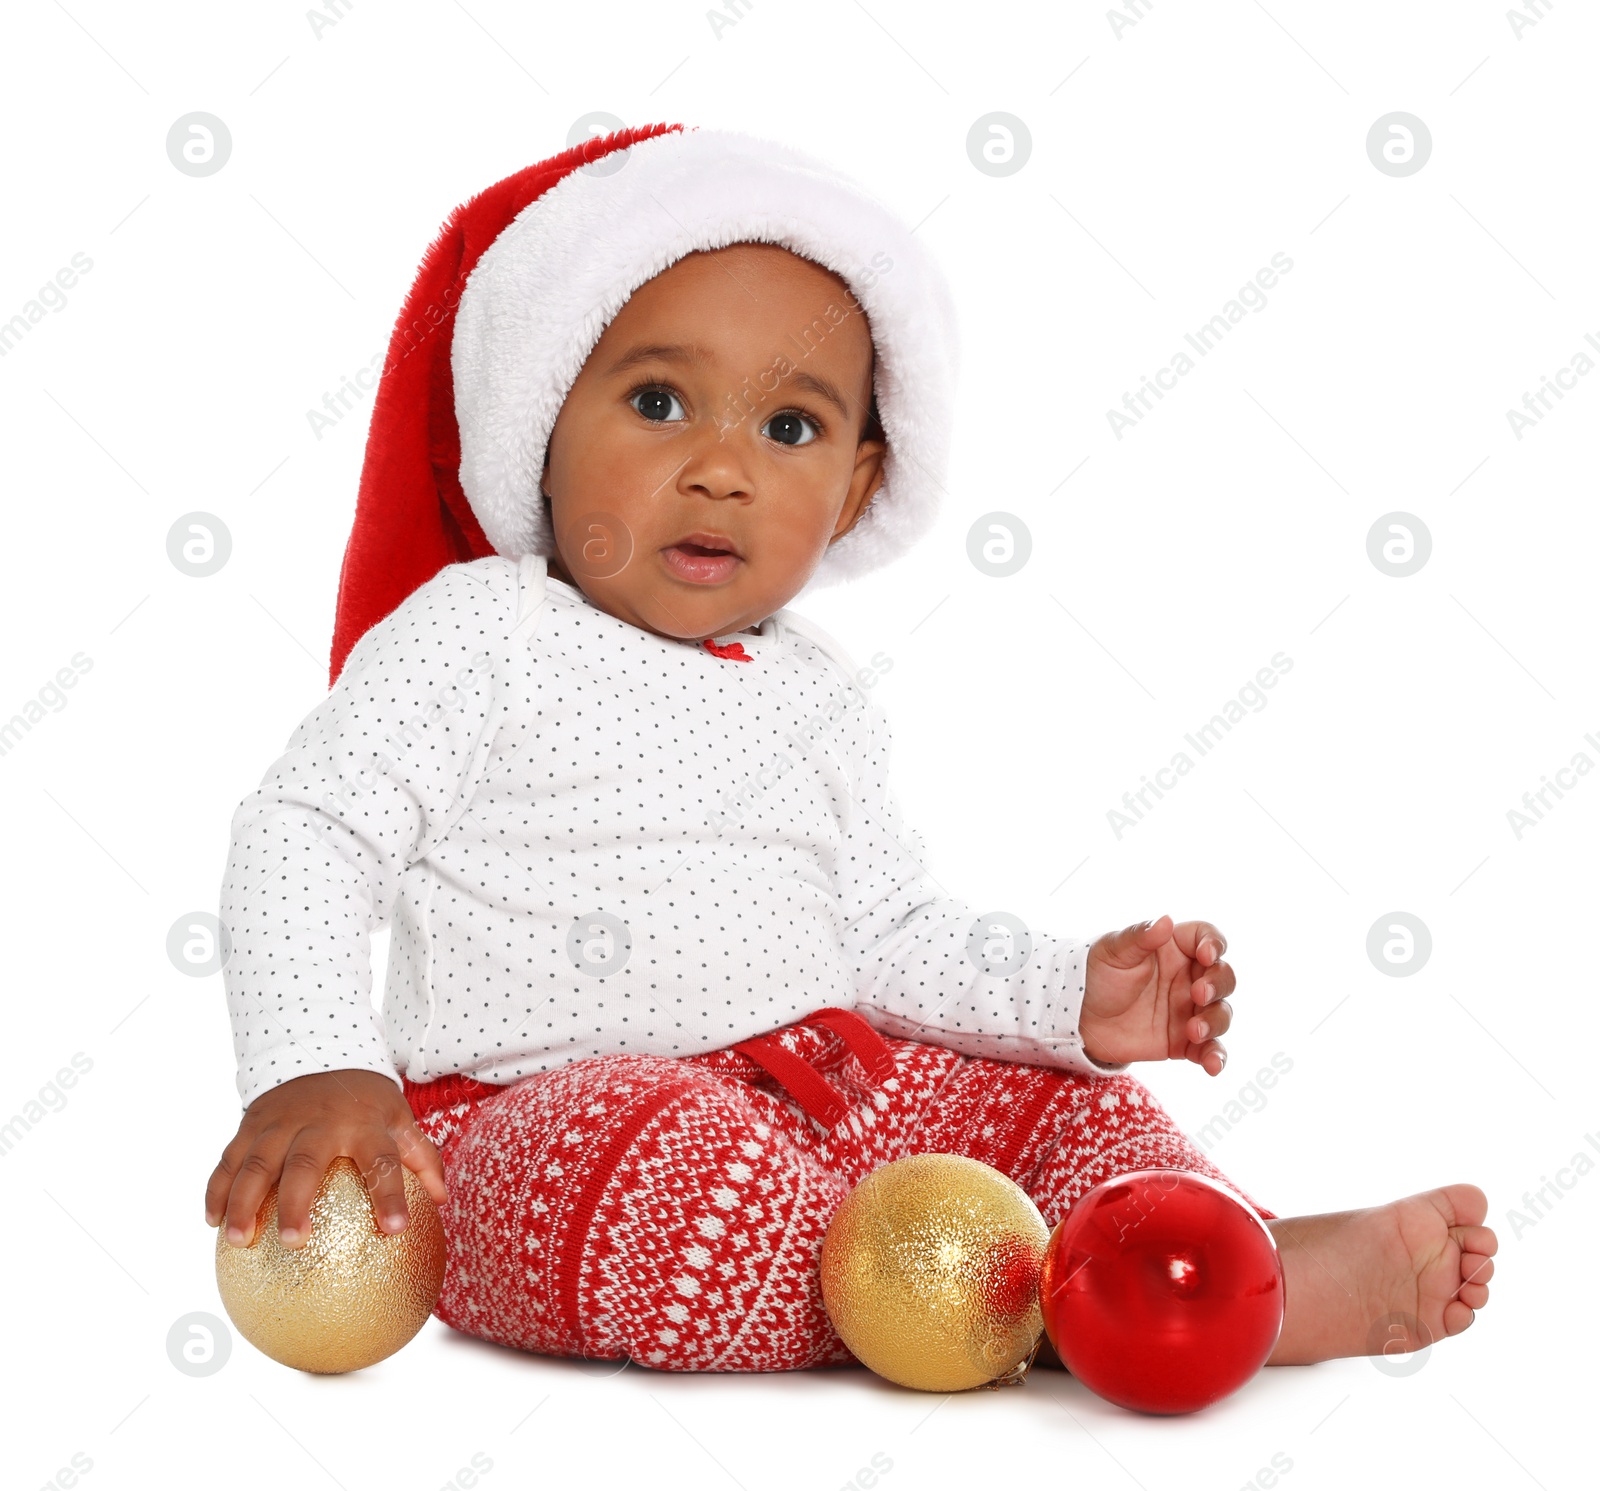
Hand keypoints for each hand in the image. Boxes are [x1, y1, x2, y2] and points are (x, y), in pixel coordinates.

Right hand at [204, 1069, 447, 1249]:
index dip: (390, 1194)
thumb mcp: (400, 1119)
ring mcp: (279, 1123)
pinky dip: (217, 1189)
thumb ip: (421, 1158)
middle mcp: (319, 1122)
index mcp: (364, 1124)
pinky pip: (229, 1159)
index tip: (395, 1230)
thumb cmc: (366, 1102)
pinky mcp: (250, 1124)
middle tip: (294, 1242)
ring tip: (239, 1241)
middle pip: (305, 1163)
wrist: (322, 1051)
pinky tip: (211, 1221)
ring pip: (256, 1163)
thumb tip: (443, 1202)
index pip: (382, 1161)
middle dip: (297, 1203)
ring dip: (244, 1202)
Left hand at [1079, 915, 1234, 1073]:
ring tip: (1193, 1031)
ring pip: (1220, 1013)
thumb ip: (1140, 937)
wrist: (1078, 1017)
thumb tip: (1165, 921)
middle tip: (1198, 994)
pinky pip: (1208, 1049)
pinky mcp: (1183, 1041)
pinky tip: (1212, 1066)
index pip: (1207, 938)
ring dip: (1215, 1022)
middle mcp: (1188, 977)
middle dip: (1218, 985)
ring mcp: (1188, 1010)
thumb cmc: (1095, 974)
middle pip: (1223, 976)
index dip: (1214, 944)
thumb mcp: (1113, 951)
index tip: (1207, 955)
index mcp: (1174, 948)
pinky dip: (1215, 1058)